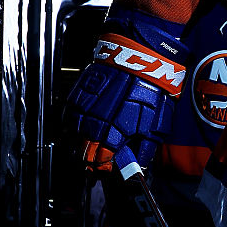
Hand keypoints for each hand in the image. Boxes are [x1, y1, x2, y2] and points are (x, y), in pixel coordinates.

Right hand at [65, 8, 190, 174]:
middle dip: (88, 160)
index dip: (102, 169)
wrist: (142, 56)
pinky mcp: (78, 93)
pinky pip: (69, 115)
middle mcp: (93, 124)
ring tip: (87, 146)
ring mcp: (83, 108)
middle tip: (95, 163)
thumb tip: (139, 166)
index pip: (100, 162)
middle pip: (82, 152)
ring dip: (79, 143)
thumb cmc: (152, 89)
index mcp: (112, 135)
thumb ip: (144, 149)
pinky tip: (82, 126)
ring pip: (72, 135)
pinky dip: (73, 124)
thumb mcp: (157, 125)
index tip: (105, 170)